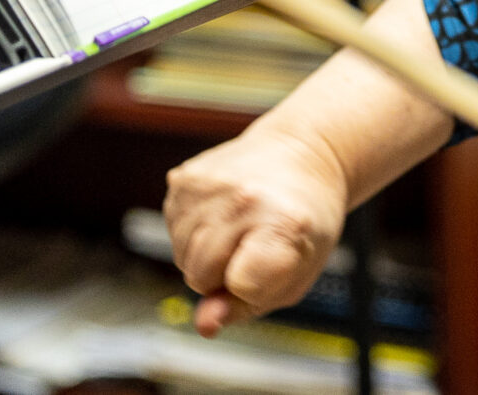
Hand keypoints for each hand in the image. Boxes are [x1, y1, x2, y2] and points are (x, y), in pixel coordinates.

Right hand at [164, 122, 348, 335]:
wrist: (302, 153)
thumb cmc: (305, 220)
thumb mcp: (298, 273)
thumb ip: (249, 306)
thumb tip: (205, 325)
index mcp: (282, 222)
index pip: (241, 285)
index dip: (253, 288)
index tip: (274, 262)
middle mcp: (242, 198)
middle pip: (200, 277)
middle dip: (222, 276)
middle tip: (255, 244)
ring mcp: (208, 185)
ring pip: (181, 258)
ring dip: (206, 255)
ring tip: (240, 227)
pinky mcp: (183, 178)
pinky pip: (172, 232)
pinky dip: (194, 232)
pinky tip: (223, 212)